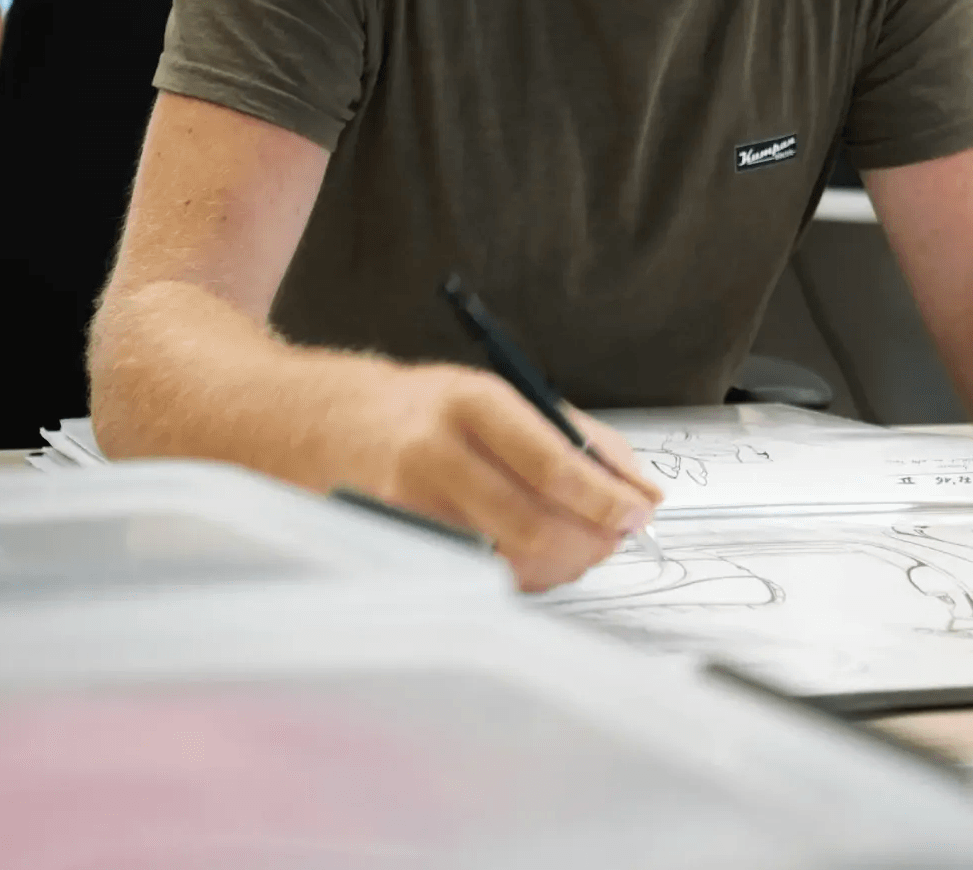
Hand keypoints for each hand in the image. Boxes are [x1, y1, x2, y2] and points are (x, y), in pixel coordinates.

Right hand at [356, 363, 662, 591]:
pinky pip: (482, 578)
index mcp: (472, 403)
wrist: (333, 423)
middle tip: (617, 536)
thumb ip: (574, 435)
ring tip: (583, 544)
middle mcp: (436, 453)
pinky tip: (539, 555)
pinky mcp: (403, 547)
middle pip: (531, 523)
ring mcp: (413, 508)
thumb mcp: (498, 394)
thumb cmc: (430, 409)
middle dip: (590, 540)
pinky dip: (526, 574)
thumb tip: (637, 485)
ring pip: (508, 561)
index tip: (639, 510)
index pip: (551, 463)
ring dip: (563, 562)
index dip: (603, 497)